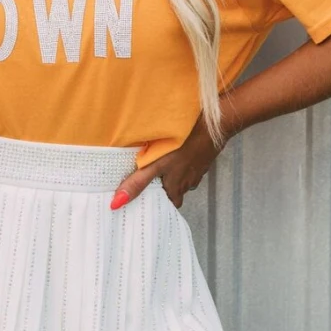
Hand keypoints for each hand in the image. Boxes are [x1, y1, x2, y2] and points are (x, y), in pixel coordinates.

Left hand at [110, 114, 228, 210]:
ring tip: (157, 168)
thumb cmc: (184, 146)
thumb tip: (117, 203)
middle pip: (174, 192)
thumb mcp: (156, 165)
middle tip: (147, 184)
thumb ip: (138, 183)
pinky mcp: (201, 157)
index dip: (157, 204)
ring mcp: (196, 170)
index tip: (145, 202)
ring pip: (181, 178)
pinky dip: (180, 164)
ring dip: (171, 176)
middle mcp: (188, 183)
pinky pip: (188, 166)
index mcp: (177, 188)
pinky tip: (173, 154)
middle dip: (163, 189)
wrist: (213, 125)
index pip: (167, 205)